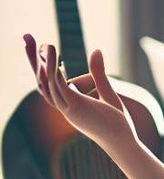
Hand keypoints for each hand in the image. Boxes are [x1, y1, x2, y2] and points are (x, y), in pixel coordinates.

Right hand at [24, 34, 138, 151]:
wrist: (123, 141)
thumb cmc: (117, 121)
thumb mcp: (106, 91)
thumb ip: (99, 73)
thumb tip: (96, 50)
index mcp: (69, 104)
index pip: (50, 82)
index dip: (43, 64)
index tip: (42, 46)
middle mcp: (64, 106)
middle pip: (42, 80)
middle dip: (33, 60)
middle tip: (26, 37)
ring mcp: (68, 107)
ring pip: (48, 82)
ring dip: (43, 62)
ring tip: (43, 42)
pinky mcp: (76, 107)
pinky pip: (60, 87)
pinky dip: (54, 72)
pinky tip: (52, 58)